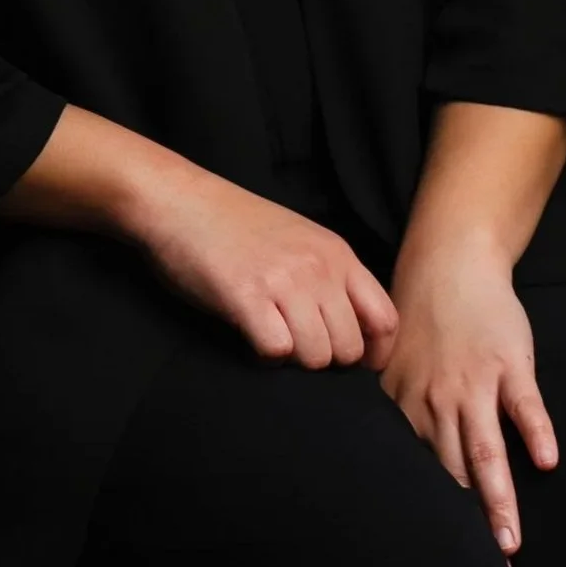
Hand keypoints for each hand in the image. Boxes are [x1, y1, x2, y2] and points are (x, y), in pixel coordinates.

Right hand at [130, 168, 398, 369]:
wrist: (179, 201)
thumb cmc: (236, 224)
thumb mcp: (300, 240)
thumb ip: (330, 277)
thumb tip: (353, 331)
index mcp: (337, 254)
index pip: (385, 321)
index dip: (373, 355)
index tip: (352, 365)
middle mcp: (318, 268)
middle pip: (350, 348)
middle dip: (325, 360)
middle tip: (297, 348)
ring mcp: (284, 282)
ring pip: (316, 356)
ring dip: (294, 360)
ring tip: (272, 339)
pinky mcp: (247, 298)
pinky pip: (276, 352)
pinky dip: (264, 357)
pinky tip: (251, 338)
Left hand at [374, 242, 556, 555]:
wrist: (449, 264)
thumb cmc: (420, 321)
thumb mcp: (390, 368)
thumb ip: (390, 414)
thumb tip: (371, 463)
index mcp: (407, 408)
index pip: (417, 475)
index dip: (424, 519)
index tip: (430, 561)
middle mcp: (438, 402)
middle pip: (453, 475)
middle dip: (464, 528)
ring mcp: (477, 385)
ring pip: (486, 451)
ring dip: (497, 499)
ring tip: (509, 543)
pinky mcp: (511, 366)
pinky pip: (525, 404)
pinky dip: (536, 431)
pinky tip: (547, 461)